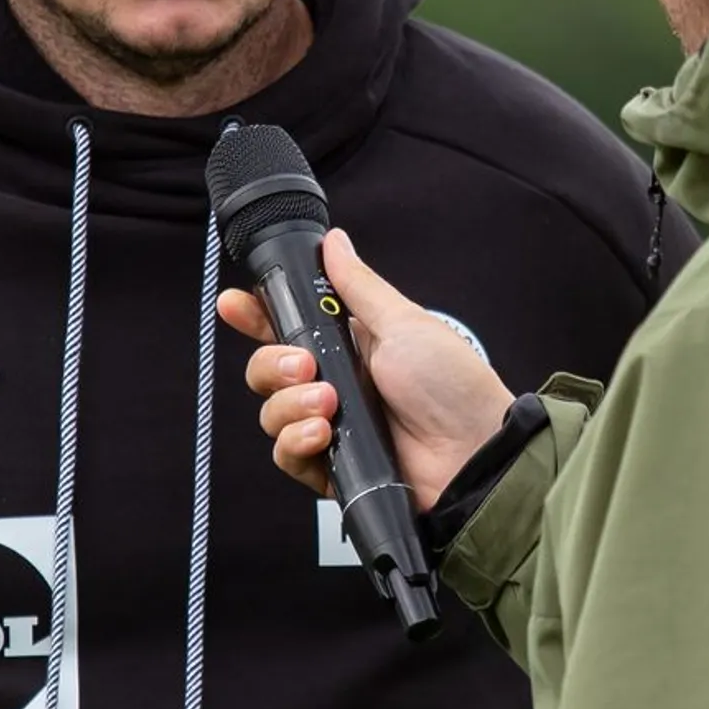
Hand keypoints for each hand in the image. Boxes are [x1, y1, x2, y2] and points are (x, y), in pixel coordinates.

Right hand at [217, 228, 515, 509]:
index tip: (235, 304)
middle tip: (304, 365)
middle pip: (266, 370)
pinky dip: (297, 441)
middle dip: (272, 365)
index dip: (255, 315)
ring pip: (272, 413)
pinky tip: (324, 433)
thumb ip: (358, 286)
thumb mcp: (403, 323)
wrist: (473, 454)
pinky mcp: (332, 467)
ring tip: (327, 405)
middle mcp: (334, 384)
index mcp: (349, 344)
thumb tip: (334, 240)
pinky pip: (288, 454)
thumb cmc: (452, 385)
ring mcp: (330, 427)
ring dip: (289, 405)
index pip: (286, 325)